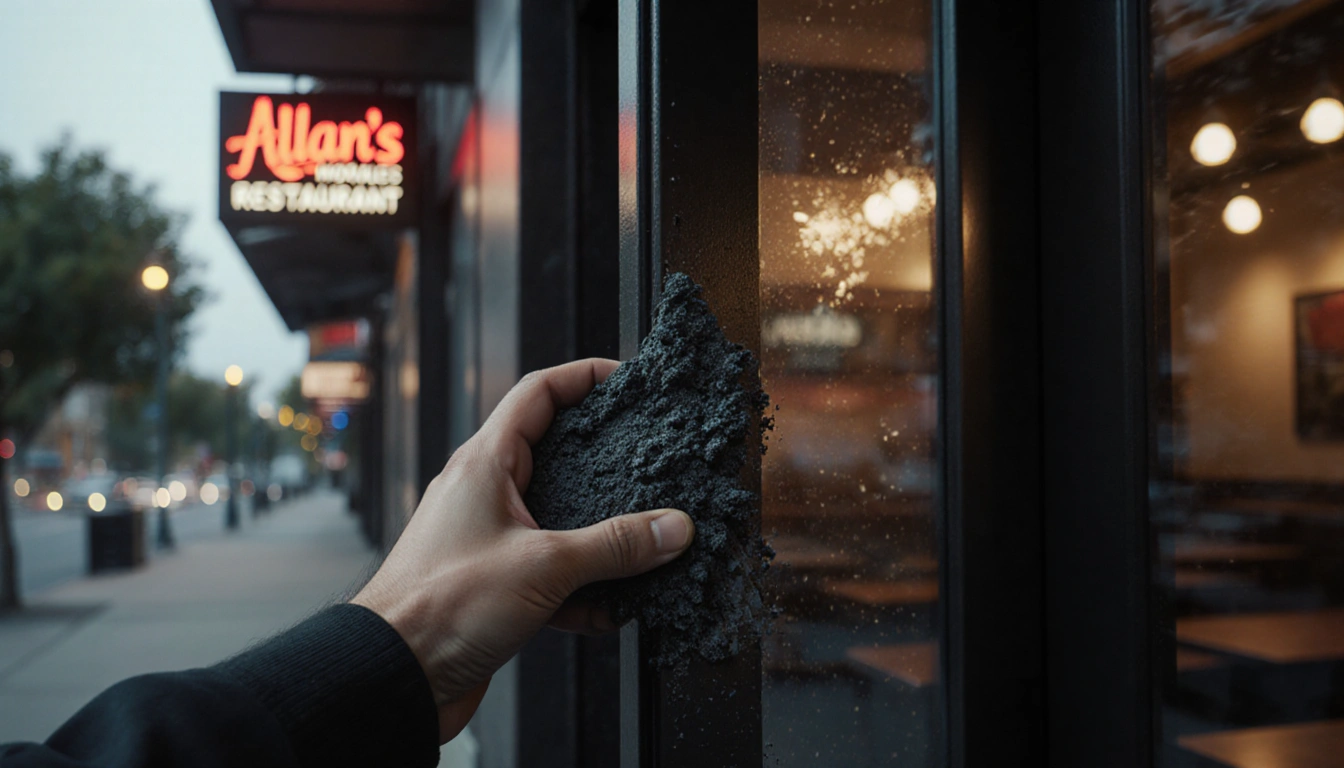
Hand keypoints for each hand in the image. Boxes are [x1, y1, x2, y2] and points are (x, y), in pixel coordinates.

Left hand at [351, 358, 695, 742]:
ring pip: (559, 520)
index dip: (584, 376)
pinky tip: (611, 610)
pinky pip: (552, 573)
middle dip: (605, 460)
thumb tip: (671, 528)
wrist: (394, 677)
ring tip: (645, 545)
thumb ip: (614, 546)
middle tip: (649, 457)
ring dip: (600, 537)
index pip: (538, 393)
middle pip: (555, 454)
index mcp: (484, 464)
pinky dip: (583, 589)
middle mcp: (484, 493)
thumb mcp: (545, 566)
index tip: (628, 379)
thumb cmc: (439, 607)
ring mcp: (489, 538)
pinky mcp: (495, 584)